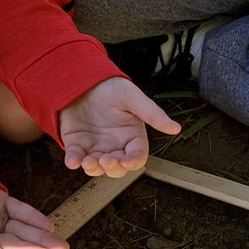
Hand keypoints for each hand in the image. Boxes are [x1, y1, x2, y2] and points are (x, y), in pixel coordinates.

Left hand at [59, 77, 180, 176]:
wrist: (83, 79)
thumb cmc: (111, 88)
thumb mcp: (132, 97)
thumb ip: (152, 114)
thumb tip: (176, 128)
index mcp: (132, 137)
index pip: (137, 156)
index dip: (133, 162)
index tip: (126, 161)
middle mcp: (115, 146)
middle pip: (118, 168)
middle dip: (112, 168)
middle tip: (105, 159)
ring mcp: (96, 147)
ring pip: (97, 168)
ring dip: (93, 169)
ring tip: (88, 161)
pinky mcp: (77, 145)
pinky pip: (76, 158)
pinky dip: (74, 162)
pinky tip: (73, 161)